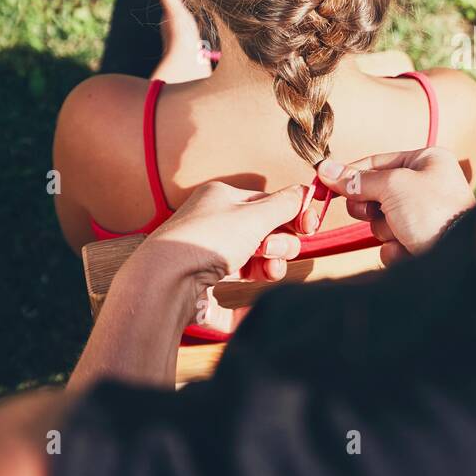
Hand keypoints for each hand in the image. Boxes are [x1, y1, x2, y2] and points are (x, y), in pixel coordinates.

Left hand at [136, 181, 310, 288]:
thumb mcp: (254, 215)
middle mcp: (216, 222)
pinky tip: (261, 284)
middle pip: (266, 229)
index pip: (268, 201)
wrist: (166, 283)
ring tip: (269, 270)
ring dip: (273, 262)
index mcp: (222, 198)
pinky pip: (243, 278)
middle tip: (271, 249)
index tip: (310, 226)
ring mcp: (212, 253)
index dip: (292, 213)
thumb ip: (286, 204)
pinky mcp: (210, 282)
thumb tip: (307, 191)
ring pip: (258, 256)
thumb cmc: (206, 241)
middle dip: (280, 241)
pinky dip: (257, 280)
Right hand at [315, 147, 475, 264]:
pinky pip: (392, 243)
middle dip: (371, 207)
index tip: (323, 184)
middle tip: (373, 211)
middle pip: (375, 193)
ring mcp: (424, 216)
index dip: (349, 174)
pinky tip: (410, 250)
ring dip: (386, 230)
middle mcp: (427, 185)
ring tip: (405, 233)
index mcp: (426, 161)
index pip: (376, 162)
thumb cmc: (433, 211)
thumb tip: (325, 168)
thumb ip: (358, 179)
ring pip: (381, 222)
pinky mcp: (420, 243)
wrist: (459, 258)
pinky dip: (396, 249)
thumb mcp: (393, 186)